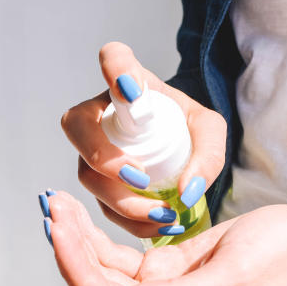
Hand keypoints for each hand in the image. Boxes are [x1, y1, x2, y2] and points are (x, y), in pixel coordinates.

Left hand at [44, 190, 286, 285]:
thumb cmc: (282, 254)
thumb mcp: (233, 274)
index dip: (78, 270)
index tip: (61, 227)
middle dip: (70, 251)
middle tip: (51, 205)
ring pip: (104, 275)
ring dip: (78, 242)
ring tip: (57, 203)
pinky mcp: (166, 274)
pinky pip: (120, 261)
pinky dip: (97, 238)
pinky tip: (79, 214)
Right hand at [60, 42, 225, 237]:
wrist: (181, 152)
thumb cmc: (189, 129)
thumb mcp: (209, 131)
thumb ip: (208, 153)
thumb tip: (186, 191)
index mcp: (130, 83)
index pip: (114, 59)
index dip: (115, 70)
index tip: (132, 89)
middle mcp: (100, 112)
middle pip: (77, 125)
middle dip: (102, 156)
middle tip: (138, 177)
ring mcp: (91, 148)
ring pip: (86, 173)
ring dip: (119, 198)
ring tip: (160, 214)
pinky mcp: (96, 182)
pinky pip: (99, 203)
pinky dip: (127, 220)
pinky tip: (158, 226)